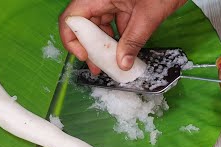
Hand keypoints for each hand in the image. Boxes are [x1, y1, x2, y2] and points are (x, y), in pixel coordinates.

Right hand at [59, 0, 186, 74]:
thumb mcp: (148, 16)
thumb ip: (133, 40)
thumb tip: (122, 64)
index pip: (72, 18)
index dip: (72, 39)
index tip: (85, 56)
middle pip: (83, 25)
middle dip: (89, 48)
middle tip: (97, 67)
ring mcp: (110, 2)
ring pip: (97, 27)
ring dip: (102, 46)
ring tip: (109, 64)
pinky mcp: (120, 6)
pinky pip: (112, 25)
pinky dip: (115, 40)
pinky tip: (121, 53)